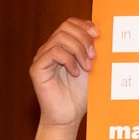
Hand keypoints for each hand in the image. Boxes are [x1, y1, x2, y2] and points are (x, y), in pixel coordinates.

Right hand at [30, 17, 97, 139]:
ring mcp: (43, 57)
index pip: (70, 23)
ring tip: (87, 67)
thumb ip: (93, 51)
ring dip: (78, 50)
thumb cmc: (80, 95)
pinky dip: (68, 60)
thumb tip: (102, 33)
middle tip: (94, 57)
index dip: (84, 25)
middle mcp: (51, 48)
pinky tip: (75, 73)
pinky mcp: (37, 68)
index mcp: (63, 46)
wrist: (69, 116)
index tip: (98, 35)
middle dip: (84, 38)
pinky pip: (53, 52)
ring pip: (60, 38)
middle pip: (65, 27)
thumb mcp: (92, 68)